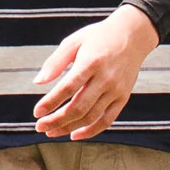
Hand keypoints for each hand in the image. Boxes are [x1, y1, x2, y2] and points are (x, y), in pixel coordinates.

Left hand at [30, 5, 162, 138]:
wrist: (133, 34)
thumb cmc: (99, 37)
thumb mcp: (74, 41)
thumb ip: (55, 62)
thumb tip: (38, 82)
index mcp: (91, 62)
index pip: (67, 88)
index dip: (50, 103)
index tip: (36, 112)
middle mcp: (105, 78)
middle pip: (78, 107)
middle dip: (56, 120)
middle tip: (40, 127)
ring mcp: (116, 90)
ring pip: (90, 117)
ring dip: (69, 128)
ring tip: (52, 132)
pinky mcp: (123, 97)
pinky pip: (107, 120)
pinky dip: (91, 131)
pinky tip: (74, 134)